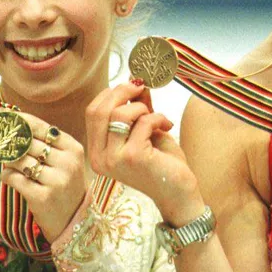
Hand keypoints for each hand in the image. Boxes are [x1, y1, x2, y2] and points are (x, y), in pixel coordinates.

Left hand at [0, 107, 86, 242]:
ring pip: (19, 159)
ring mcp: (56, 180)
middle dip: (5, 138)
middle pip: (26, 141)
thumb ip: (42, 143)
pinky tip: (9, 177)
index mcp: (72, 147)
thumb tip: (9, 121)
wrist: (74, 221)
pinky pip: (15, 178)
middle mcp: (66, 162)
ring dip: (6, 158)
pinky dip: (7, 175)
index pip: (38, 126)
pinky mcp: (43, 197)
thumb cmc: (64, 185)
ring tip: (6, 160)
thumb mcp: (63, 160)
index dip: (13, 117)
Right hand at [86, 81, 201, 224]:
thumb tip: (134, 78)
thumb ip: (136, 107)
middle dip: (122, 92)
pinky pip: (142, 122)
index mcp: (97, 151)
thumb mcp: (143, 129)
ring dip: (142, 108)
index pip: (92, 112)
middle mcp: (100, 158)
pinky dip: (157, 118)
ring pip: (119, 114)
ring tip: (156, 117)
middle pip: (100, 110)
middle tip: (142, 87)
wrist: (179, 193)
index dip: (110, 94)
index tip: (130, 86)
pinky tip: (167, 126)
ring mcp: (114, 159)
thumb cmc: (161, 162)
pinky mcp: (132, 157)